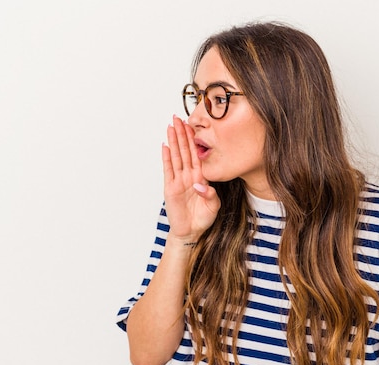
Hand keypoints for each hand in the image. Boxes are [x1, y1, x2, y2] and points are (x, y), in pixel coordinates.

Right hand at [161, 115, 219, 241]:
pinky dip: (166, 158)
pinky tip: (165, 146)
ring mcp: (178, 180)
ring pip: (176, 156)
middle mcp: (189, 176)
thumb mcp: (214, 206)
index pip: (197, 154)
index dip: (195, 140)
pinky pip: (168, 170)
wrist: (191, 232)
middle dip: (182, 134)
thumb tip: (199, 185)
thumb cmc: (203, 219)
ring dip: (173, 141)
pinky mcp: (170, 188)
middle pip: (185, 150)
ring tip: (171, 126)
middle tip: (178, 117)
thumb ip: (210, 195)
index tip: (193, 125)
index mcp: (201, 177)